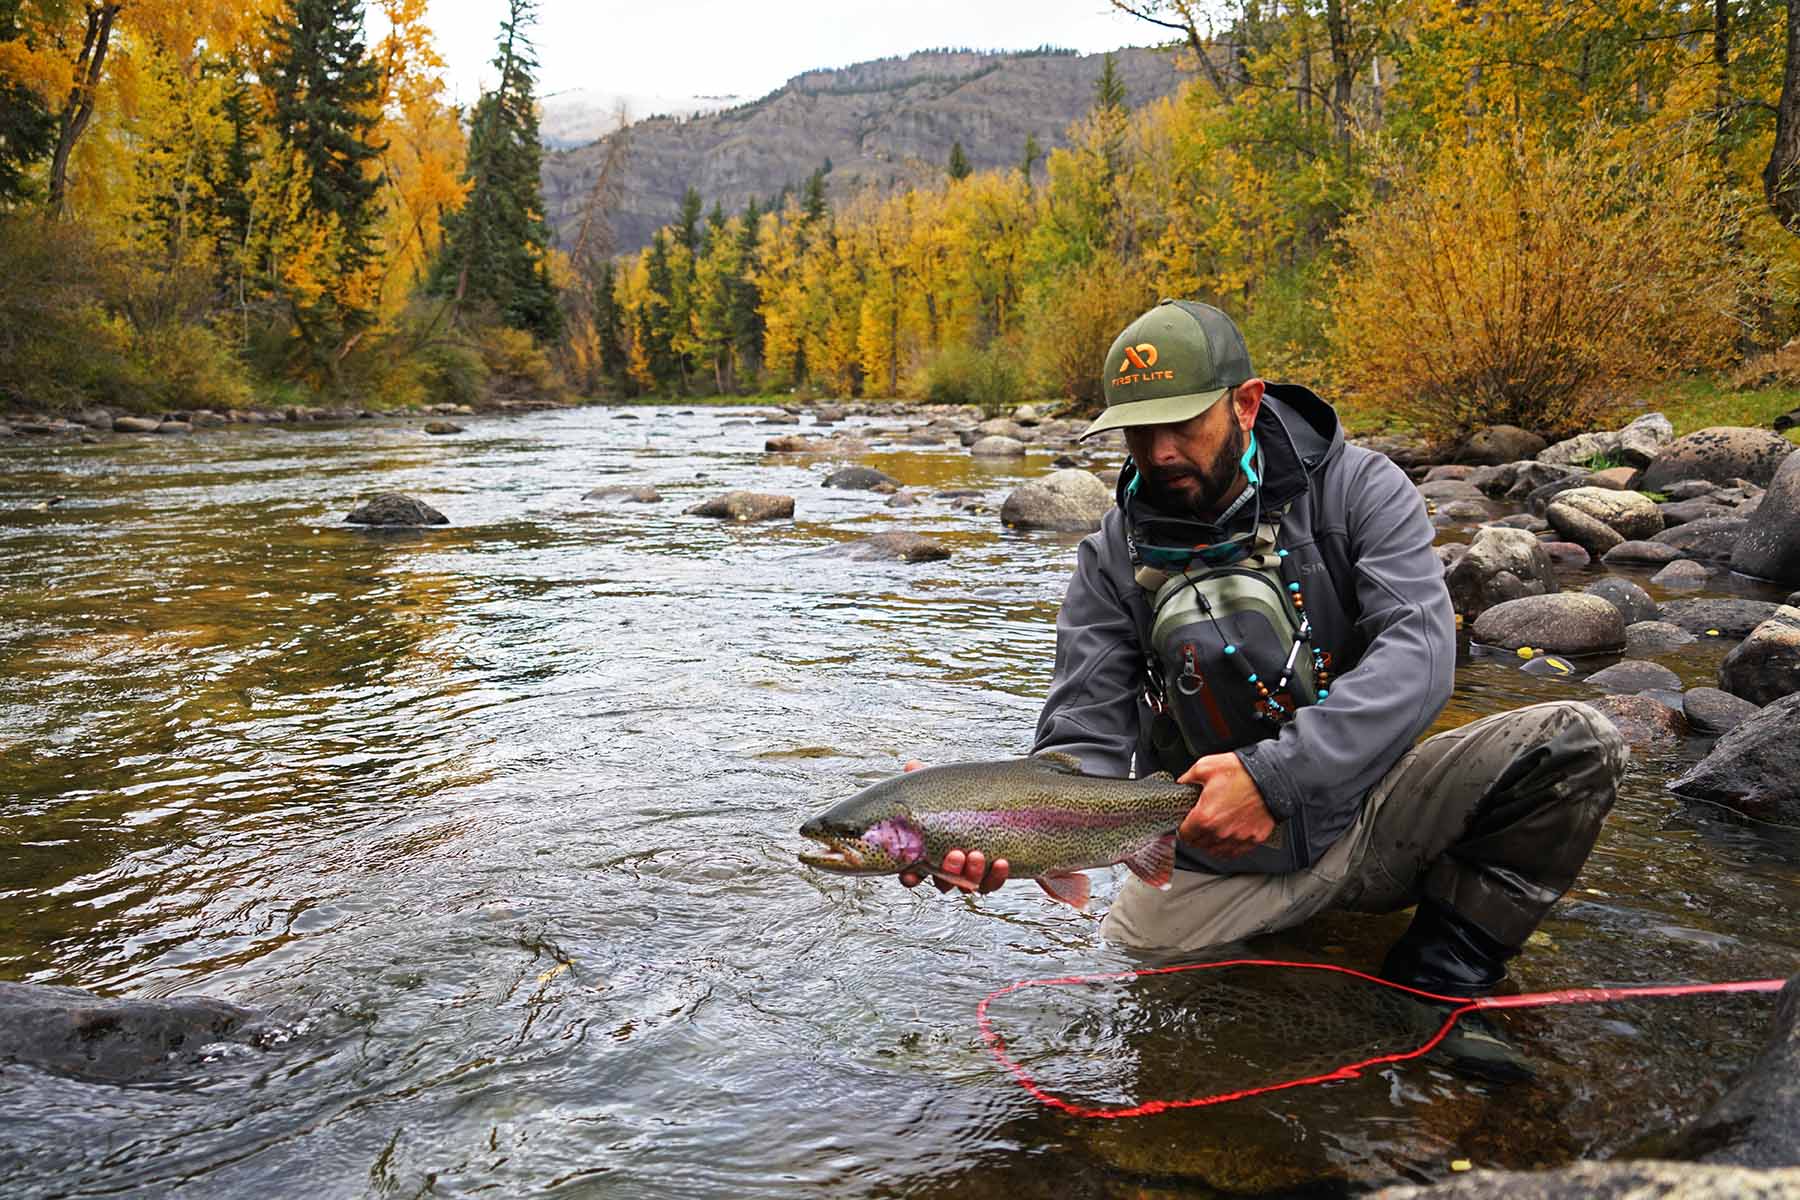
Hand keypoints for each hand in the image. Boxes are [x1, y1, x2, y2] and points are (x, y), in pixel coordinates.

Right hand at [895, 760, 1009, 893]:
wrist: (993, 806)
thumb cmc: (956, 802)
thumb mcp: (942, 790)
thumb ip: (925, 780)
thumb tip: (912, 765)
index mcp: (928, 853)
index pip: (913, 872)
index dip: (910, 876)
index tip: (911, 874)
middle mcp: (947, 868)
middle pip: (943, 881)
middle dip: (948, 870)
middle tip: (955, 854)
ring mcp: (969, 873)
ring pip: (968, 884)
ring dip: (971, 873)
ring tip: (976, 854)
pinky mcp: (991, 875)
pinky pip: (992, 883)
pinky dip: (996, 876)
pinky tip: (1002, 862)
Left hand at [1177, 752, 1274, 859]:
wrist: (1272, 777)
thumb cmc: (1242, 771)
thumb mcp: (1206, 766)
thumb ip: (1189, 777)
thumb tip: (1182, 783)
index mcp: (1205, 816)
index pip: (1185, 834)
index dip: (1182, 828)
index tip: (1185, 824)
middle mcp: (1220, 832)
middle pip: (1198, 845)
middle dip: (1195, 836)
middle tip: (1197, 826)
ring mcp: (1237, 838)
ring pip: (1215, 852)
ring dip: (1210, 844)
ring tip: (1211, 833)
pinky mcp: (1252, 839)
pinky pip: (1234, 853)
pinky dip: (1228, 848)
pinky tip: (1226, 839)